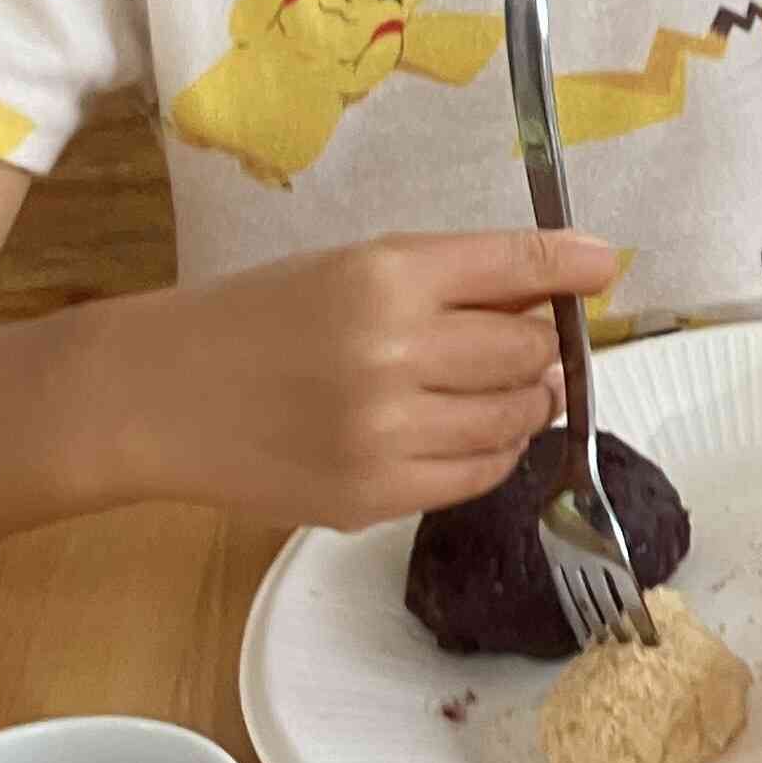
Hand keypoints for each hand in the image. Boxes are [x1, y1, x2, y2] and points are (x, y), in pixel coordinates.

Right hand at [102, 230, 602, 530]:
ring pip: (515, 419)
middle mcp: (392, 353)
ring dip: (523, 402)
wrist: (158, 397)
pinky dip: (491, 452)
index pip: (516, 266)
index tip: (602, 266)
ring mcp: (383, 434)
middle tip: (520, 344)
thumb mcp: (351, 266)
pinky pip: (478, 476)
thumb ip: (453, 278)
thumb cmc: (260, 319)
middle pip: (529, 351)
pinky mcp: (372, 497)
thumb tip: (559, 289)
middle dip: (538, 346)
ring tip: (495, 389)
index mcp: (385, 277)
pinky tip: (461, 431)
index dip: (572, 267)